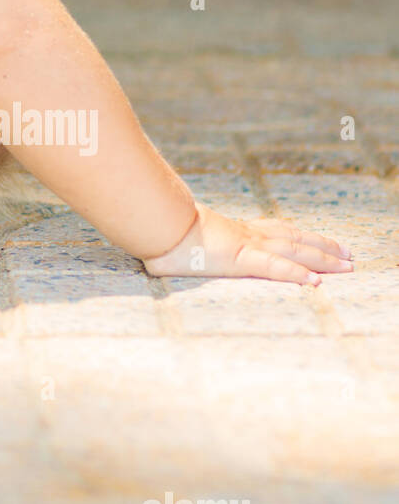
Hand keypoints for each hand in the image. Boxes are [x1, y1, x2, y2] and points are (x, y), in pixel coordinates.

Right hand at [142, 204, 352, 285]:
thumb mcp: (178, 238)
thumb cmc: (160, 230)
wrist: (154, 221)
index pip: (276, 231)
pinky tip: (316, 282)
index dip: (300, 237)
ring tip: (346, 266)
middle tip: (348, 255)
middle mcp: (245, 234)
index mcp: (233, 230)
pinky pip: (275, 268)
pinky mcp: (240, 259)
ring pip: (293, 250)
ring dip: (323, 259)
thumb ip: (182, 246)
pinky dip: (297, 274)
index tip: (320, 242)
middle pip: (293, 238)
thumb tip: (164, 253)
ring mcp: (245, 245)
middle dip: (323, 247)